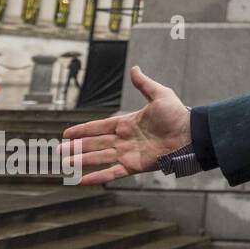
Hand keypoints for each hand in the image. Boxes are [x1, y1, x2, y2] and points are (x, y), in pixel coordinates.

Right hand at [59, 66, 190, 185]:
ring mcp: (128, 153)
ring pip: (99, 157)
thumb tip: (135, 68)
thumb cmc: (178, 115)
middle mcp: (125, 139)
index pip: (100, 127)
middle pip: (95, 143)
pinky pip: (112, 172)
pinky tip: (82, 180)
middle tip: (59, 150)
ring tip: (64, 163)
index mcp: (128, 123)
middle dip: (76, 147)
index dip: (83, 130)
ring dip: (81, 160)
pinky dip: (97, 177)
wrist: (191, 134)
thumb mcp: (160, 95)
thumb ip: (144, 84)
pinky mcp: (134, 165)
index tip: (66, 133)